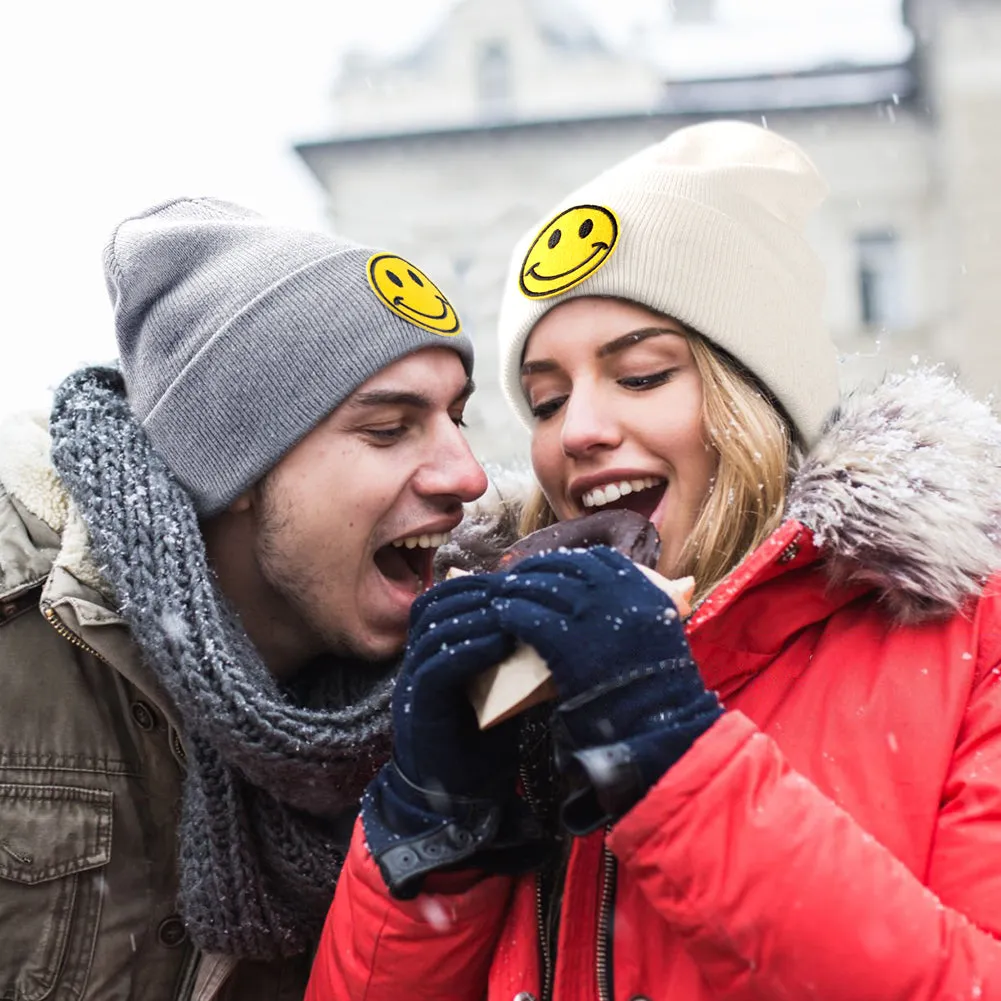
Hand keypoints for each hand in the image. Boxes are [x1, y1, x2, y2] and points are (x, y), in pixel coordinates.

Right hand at [363, 575, 544, 896]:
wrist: (458, 806)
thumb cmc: (485, 747)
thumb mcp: (503, 691)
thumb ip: (511, 659)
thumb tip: (548, 623)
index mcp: (434, 654)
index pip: (443, 600)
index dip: (475, 584)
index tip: (514, 579)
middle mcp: (418, 662)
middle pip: (434, 605)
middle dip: (475, 591)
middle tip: (515, 587)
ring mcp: (412, 684)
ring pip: (433, 629)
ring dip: (475, 614)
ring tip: (512, 608)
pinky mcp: (417, 708)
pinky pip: (435, 666)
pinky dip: (467, 648)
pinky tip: (498, 641)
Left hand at [492, 546, 721, 831]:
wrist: (657, 721)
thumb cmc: (663, 683)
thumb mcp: (667, 631)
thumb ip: (664, 603)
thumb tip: (687, 581)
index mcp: (639, 586)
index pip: (596, 558)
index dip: (569, 561)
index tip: (553, 568)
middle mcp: (612, 591)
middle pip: (561, 566)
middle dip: (534, 570)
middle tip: (516, 580)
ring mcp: (586, 613)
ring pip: (538, 586)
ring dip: (515, 589)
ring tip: (500, 597)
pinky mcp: (561, 638)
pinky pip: (525, 615)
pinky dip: (509, 613)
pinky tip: (501, 618)